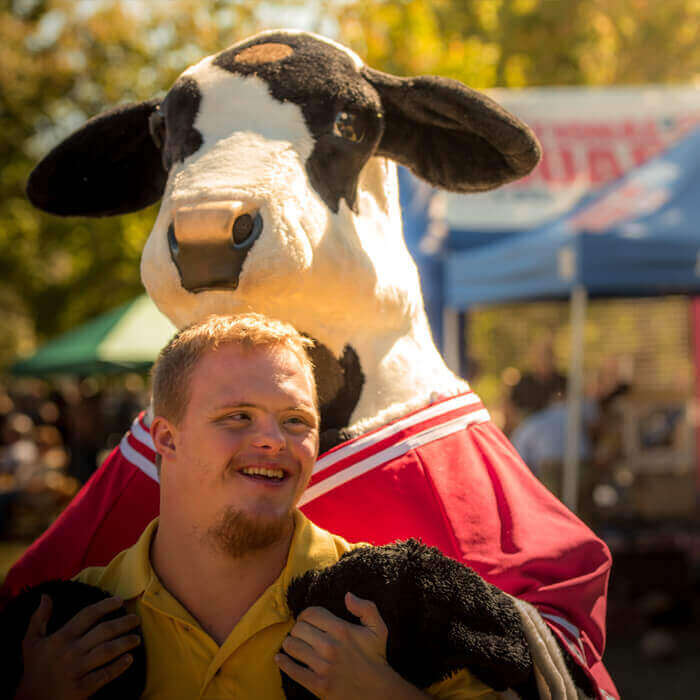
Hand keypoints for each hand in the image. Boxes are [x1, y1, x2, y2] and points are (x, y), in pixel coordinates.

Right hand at [14, 594, 140, 699]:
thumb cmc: (33, 669)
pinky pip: (104, 675)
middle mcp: (71, 652)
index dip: (106, 605)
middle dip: (123, 623)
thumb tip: (45, 596)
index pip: (88, 615)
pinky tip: (129, 659)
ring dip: (125, 643)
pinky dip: (118, 667)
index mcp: (61, 638)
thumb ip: (39, 618)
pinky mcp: (81, 689)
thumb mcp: (31, 642)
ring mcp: (77, 671)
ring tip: (137, 639)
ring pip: (107, 651)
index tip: (120, 601)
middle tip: (136, 619)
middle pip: (103, 632)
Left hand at [276, 592, 426, 699]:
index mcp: (342, 630)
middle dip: (298, 629)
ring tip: (294, 644)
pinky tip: (280, 658)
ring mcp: (323, 667)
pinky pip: (292, 670)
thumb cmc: (375, 658)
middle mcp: (330, 647)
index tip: (306, 620)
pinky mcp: (318, 685)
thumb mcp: (378, 628)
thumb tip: (347, 595)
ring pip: (292, 646)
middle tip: (301, 633)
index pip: (310, 613)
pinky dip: (283, 662)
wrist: (378, 692)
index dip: (305, 614)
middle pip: (298, 628)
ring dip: (290, 643)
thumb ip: (366, 607)